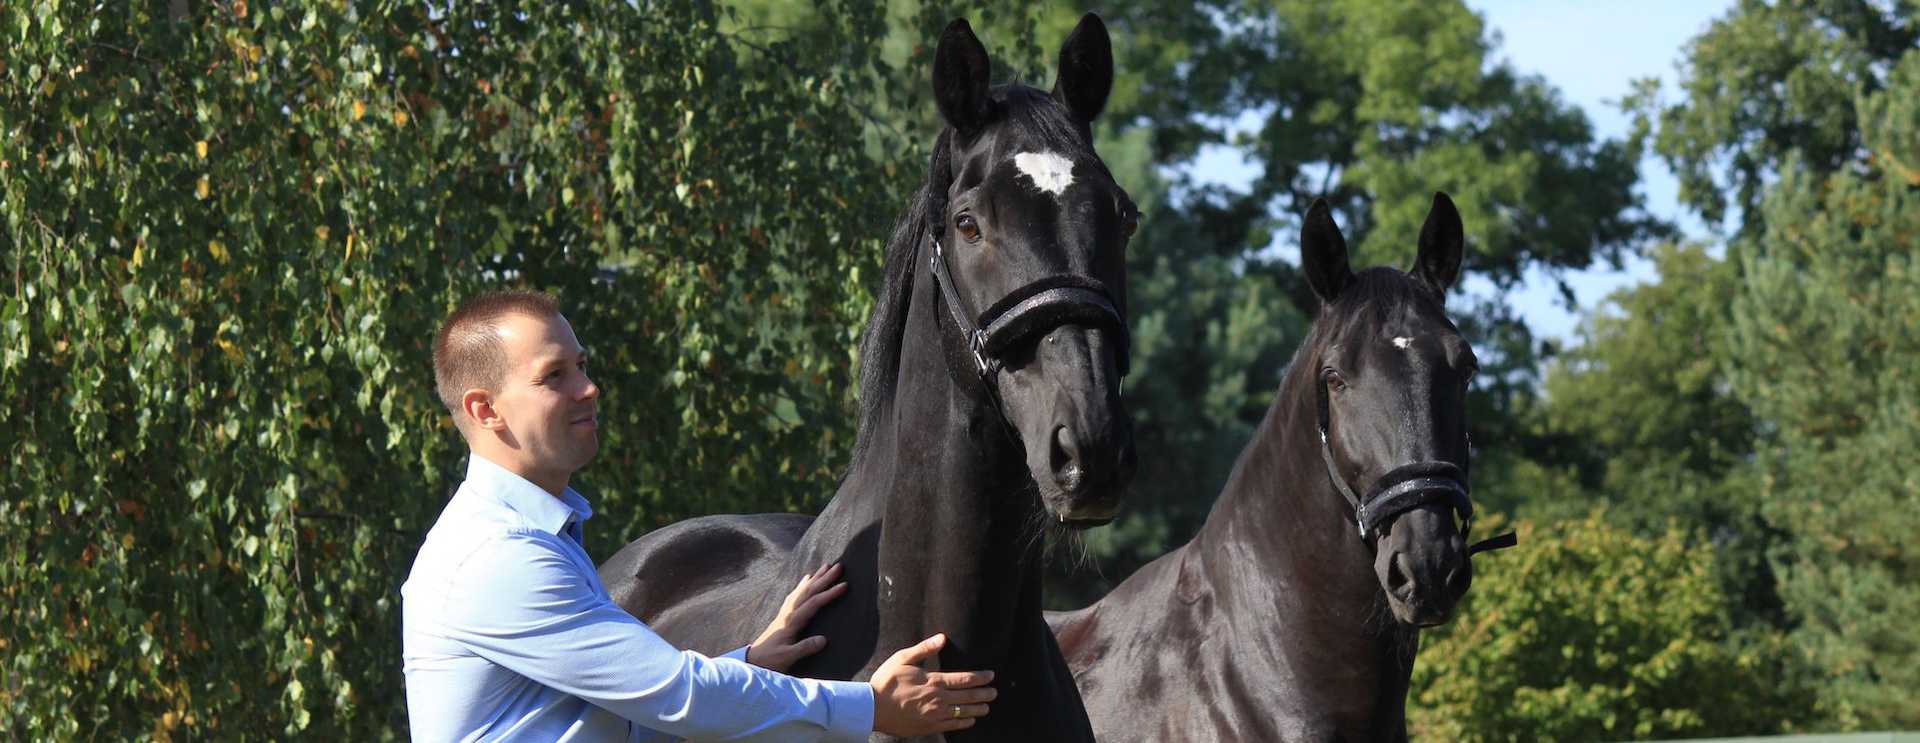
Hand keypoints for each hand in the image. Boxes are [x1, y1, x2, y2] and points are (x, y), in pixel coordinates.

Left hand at [746, 563, 847, 672]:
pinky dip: (802, 584)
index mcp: (791, 622)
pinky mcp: (783, 614)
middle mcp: (788, 613)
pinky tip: (807, 578)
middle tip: (838, 566)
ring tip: (826, 566)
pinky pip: (795, 594)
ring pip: (802, 590)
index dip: (829, 594)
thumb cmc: (771, 659)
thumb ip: (804, 648)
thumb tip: (824, 640)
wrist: (754, 660)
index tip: (844, 585)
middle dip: (824, 579)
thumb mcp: (788, 657)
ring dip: (815, 578)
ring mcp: (785, 612)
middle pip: (808, 591)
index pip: (813, 604)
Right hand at [870, 634, 996, 735]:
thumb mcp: (902, 658)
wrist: (872, 708)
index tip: (991, 676)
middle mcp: (938, 699)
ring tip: (987, 707)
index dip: (980, 677)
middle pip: (968, 697)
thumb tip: (942, 638)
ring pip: (963, 712)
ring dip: (978, 709)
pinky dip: (964, 722)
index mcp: (933, 681)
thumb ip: (924, 649)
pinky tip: (970, 720)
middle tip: (994, 692)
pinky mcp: (929, 727)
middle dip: (984, 694)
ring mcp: (935, 715)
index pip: (964, 679)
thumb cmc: (886, 682)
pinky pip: (952, 725)